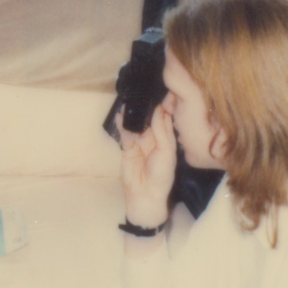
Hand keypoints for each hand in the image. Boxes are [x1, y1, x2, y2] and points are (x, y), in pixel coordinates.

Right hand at [117, 103, 176, 226]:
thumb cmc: (161, 176)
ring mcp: (140, 143)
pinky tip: (120, 116)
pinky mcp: (128, 148)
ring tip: (128, 102)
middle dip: (145, 108)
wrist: (145, 195)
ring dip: (133, 115)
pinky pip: (125, 134)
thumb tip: (158, 110)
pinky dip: (122, 125)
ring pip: (136, 125)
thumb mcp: (166, 151)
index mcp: (167, 140)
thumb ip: (162, 131)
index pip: (165, 120)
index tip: (159, 93)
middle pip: (149, 120)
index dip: (162, 107)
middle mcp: (154, 140)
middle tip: (141, 93)